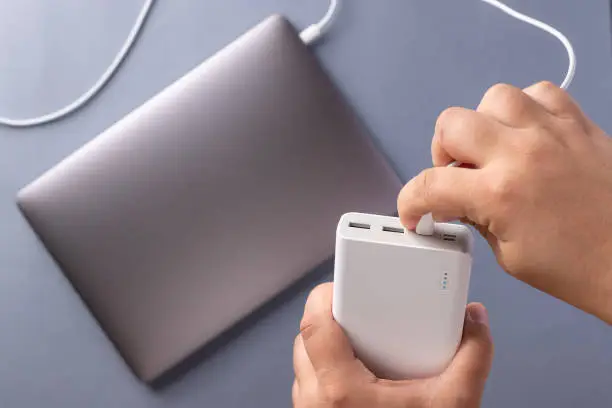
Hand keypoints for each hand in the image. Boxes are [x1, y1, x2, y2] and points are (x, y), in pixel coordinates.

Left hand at [293, 283, 492, 407]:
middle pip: (305, 339)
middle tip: (360, 312)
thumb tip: (476, 319)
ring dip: (324, 346)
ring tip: (359, 341)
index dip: (324, 297)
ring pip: (303, 364)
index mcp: (339, 390)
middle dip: (329, 319)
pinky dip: (325, 371)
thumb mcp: (454, 405)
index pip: (313, 325)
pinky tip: (356, 374)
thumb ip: (472, 358)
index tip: (345, 286)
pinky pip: (309, 385)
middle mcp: (315, 401)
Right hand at [398, 81, 611, 323]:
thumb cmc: (578, 268)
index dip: (411, 202)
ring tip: (494, 150)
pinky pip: (540, 93)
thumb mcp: (508, 254)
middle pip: (451, 125)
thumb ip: (473, 218)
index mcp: (499, 195)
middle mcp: (521, 154)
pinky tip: (528, 135)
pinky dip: (525, 110)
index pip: (429, 186)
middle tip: (457, 176)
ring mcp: (552, 132)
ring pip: (493, 98)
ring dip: (483, 125)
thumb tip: (451, 202)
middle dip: (443, 154)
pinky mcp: (578, 124)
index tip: (416, 211)